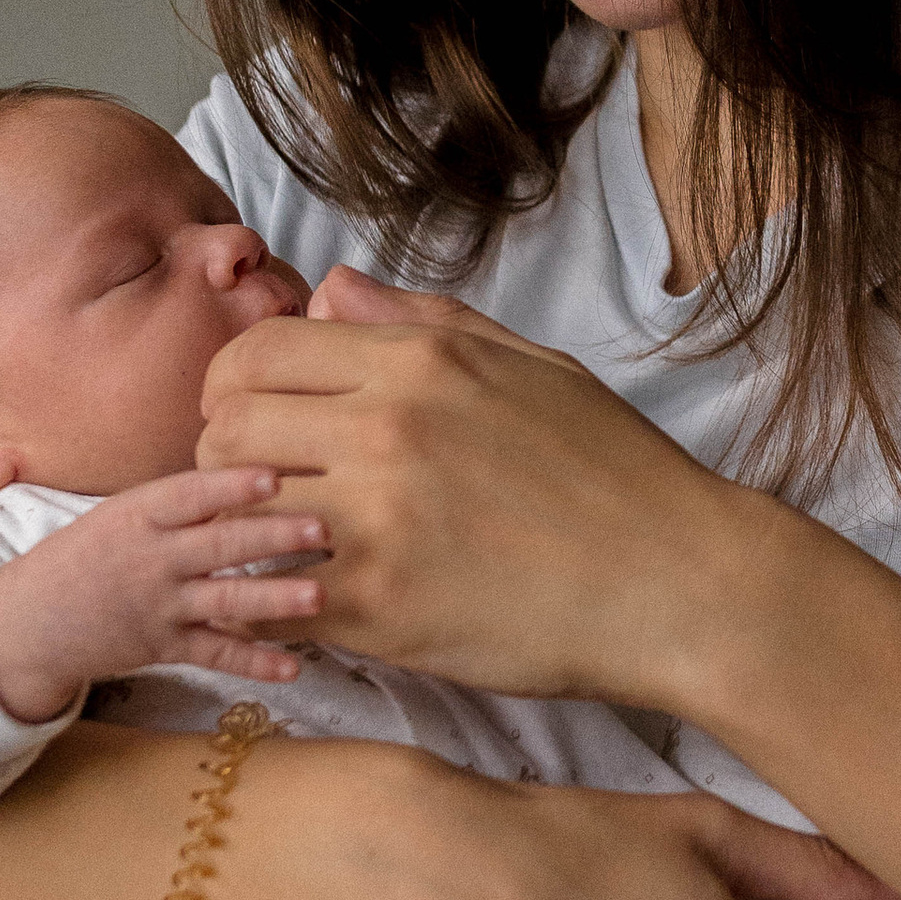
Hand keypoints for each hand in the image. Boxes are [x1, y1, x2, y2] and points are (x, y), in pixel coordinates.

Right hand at [0, 470, 329, 722]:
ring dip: (274, 599)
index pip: (189, 496)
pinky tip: (292, 667)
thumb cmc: (86, 555)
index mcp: (138, 516)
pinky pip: (215, 654)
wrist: (29, 621)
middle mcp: (151, 560)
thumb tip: (251, 475)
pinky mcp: (164, 647)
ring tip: (319, 595)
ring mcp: (159, 606)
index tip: (273, 476)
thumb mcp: (120, 515)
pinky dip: (253, 663)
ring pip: (224, 602)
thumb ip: (179, 504)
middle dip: (273, 537)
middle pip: (219, 546)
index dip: (231, 486)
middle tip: (321, 530)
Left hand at [197, 274, 760, 711]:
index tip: (262, 419)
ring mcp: (376, 520)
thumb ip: (421, 319)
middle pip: (225, 428)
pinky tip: (316, 606)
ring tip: (288, 547)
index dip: (238, 386)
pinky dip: (277, 605)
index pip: (255, 352)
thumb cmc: (614, 472)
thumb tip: (329, 290)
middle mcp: (385, 428)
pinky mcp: (378, 609)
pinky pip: (272, 599)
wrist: (675, 582)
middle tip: (270, 488)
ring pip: (233, 514)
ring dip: (246, 533)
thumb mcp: (531, 364)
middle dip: (229, 456)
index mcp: (420, 361)